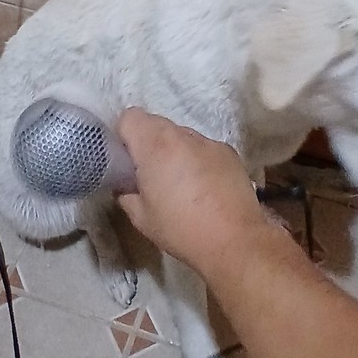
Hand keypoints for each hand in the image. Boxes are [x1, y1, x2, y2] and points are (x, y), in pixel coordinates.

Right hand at [116, 108, 267, 271]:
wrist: (235, 240)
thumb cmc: (181, 229)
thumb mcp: (141, 218)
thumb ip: (126, 193)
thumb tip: (126, 185)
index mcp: (155, 145)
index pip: (129, 117)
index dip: (123, 136)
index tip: (125, 160)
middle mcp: (183, 135)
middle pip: (156, 124)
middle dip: (147, 144)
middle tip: (149, 175)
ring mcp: (209, 142)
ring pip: (181, 136)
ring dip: (173, 151)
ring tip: (179, 183)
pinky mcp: (229, 153)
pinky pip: (203, 148)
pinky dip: (197, 159)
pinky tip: (203, 187)